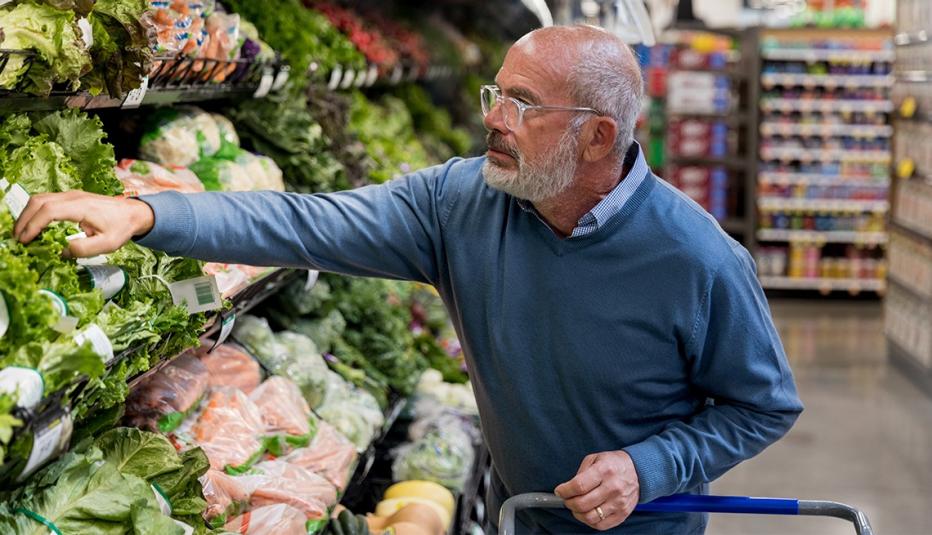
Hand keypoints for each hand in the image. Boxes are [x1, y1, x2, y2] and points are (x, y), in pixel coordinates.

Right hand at [13, 190, 153, 257]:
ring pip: (40, 199)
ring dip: (27, 215)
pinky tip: (34, 227)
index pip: (48, 211)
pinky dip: (35, 212)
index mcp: (82, 206)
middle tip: (17, 239)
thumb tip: (61, 251)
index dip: (33, 225)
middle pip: (38, 202)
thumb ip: (84, 249)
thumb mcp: (107, 244)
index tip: (24, 240)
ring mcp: (71, 195)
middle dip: (24, 220)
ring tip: (23, 234)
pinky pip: (46, 201)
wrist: (134, 213)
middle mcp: (73, 197)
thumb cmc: (122, 228)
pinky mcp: (70, 198)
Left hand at [554, 450, 639, 530]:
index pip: (579, 486)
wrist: (638, 471)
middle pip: (582, 504)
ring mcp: (619, 503)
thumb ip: (580, 473)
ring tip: (577, 507)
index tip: (560, 491)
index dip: (565, 491)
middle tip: (567, 499)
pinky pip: (600, 525)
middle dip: (569, 503)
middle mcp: (613, 487)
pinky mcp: (622, 514)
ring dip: (578, 514)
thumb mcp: (595, 458)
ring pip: (590, 517)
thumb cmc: (614, 464)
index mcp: (604, 470)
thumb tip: (568, 488)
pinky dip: (589, 521)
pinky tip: (588, 513)